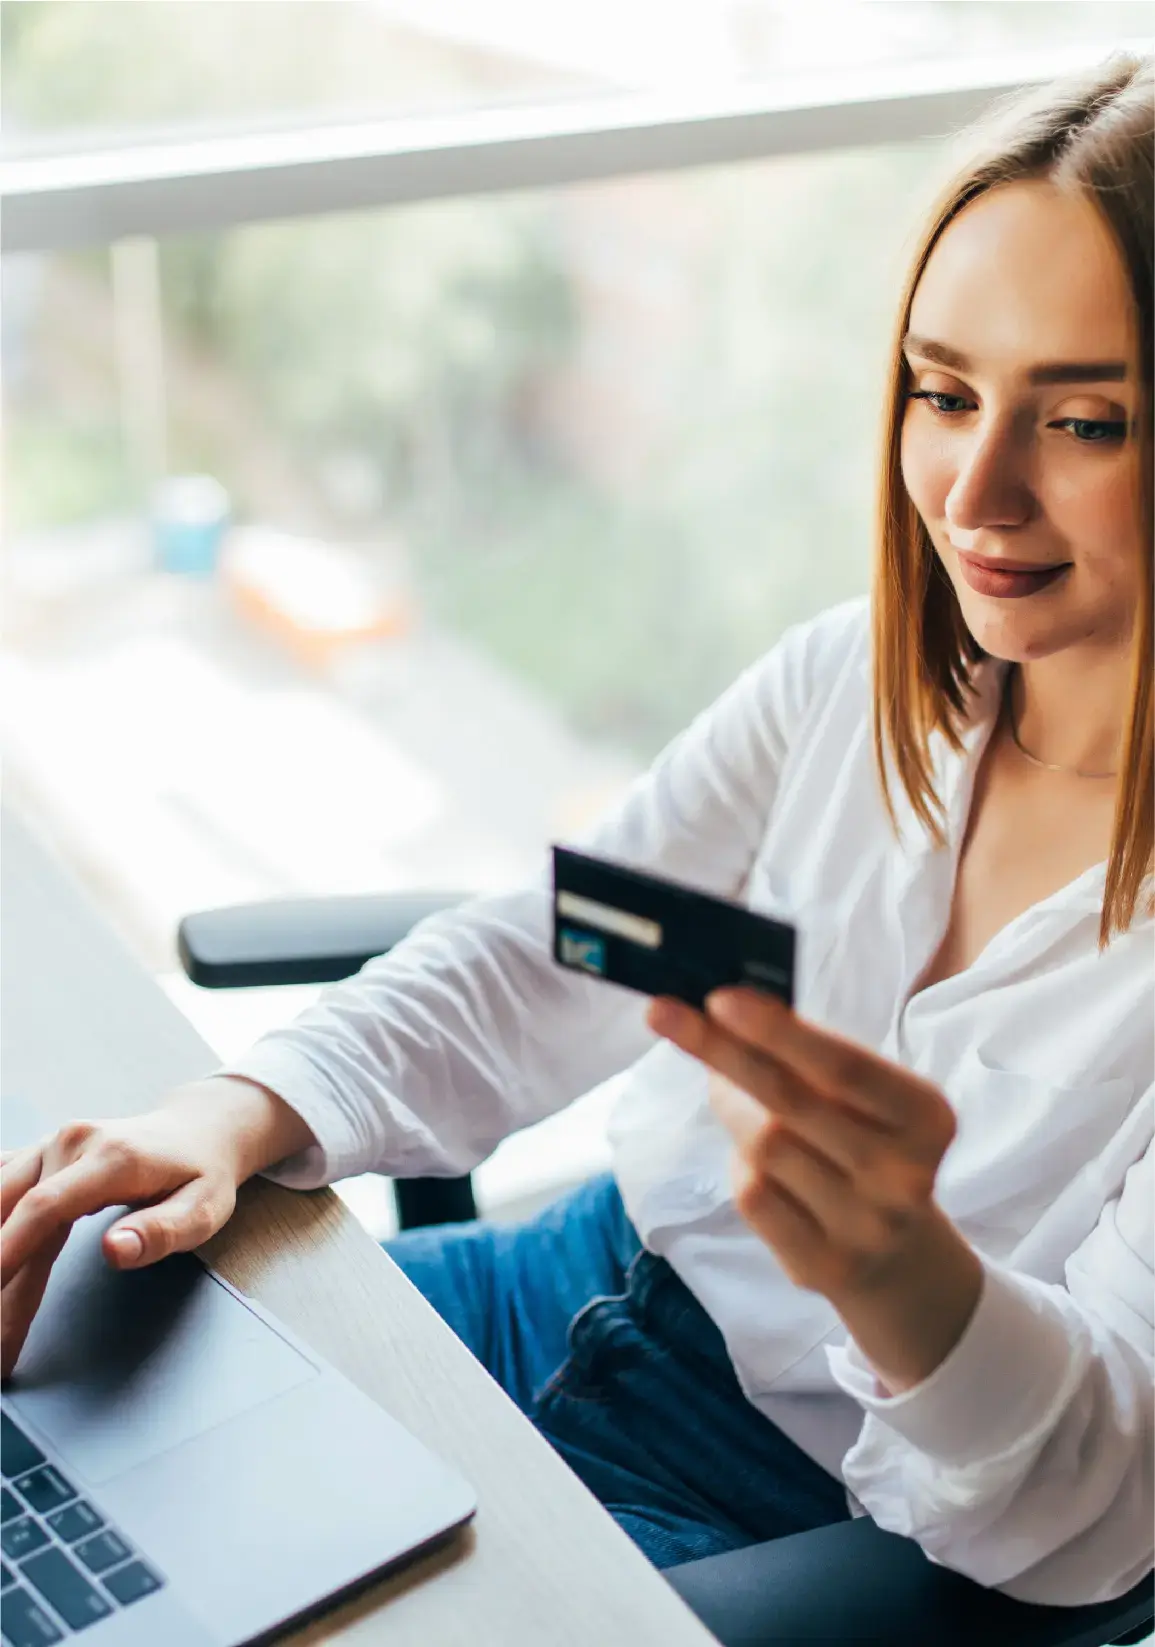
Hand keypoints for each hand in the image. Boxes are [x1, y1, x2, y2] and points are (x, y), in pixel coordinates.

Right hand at [1, 1091, 250, 1381]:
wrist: (197, 1130)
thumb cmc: (201, 1175)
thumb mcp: (203, 1209)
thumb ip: (160, 1232)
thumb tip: (113, 1251)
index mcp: (111, 1158)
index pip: (44, 1207)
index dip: (8, 1252)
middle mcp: (71, 1143)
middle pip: (11, 1211)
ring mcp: (50, 1145)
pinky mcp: (38, 1153)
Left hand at [645, 988, 958, 1303]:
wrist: (897, 1257)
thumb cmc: (865, 1146)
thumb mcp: (861, 1099)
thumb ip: (807, 1059)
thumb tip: (722, 1015)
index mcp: (926, 1117)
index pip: (844, 1066)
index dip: (778, 1031)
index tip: (720, 999)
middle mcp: (905, 1174)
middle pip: (791, 1102)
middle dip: (723, 1052)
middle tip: (664, 1014)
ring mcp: (866, 1226)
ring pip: (764, 1148)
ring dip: (732, 1109)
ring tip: (731, 1093)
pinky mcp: (825, 1266)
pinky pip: (754, 1197)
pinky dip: (740, 1167)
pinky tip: (755, 1162)